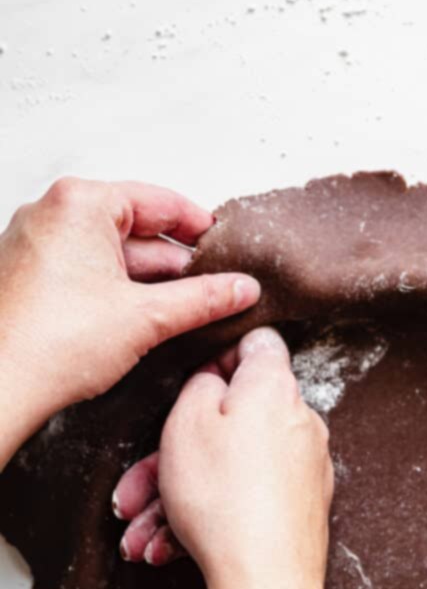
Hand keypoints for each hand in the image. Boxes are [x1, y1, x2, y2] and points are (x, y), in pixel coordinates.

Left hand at [0, 177, 259, 428]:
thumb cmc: (52, 344)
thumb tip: (240, 289)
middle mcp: (51, 214)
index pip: (158, 201)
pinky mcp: (28, 277)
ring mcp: (34, 245)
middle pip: (134, 229)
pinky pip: (84, 272)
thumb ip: (203, 298)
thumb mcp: (148, 317)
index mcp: (79, 203)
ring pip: (110, 255)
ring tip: (186, 309)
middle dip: (176, 262)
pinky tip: (142, 318)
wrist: (0, 387)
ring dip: (149, 281)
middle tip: (214, 287)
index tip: (225, 246)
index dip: (199, 226)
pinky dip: (116, 290)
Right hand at [113, 328, 333, 588]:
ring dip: (175, 501)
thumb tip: (216, 380)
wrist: (265, 580)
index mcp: (274, 388)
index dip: (218, 358)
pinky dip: (205, 520)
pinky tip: (168, 549)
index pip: (257, 345)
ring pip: (227, 471)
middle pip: (228, 424)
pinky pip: (243, 501)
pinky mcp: (299, 509)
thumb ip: (200, 385)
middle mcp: (299, 423)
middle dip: (171, 458)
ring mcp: (303, 469)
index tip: (189, 388)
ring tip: (142, 536)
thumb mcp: (187, 422)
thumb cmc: (223, 498)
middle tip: (134, 493)